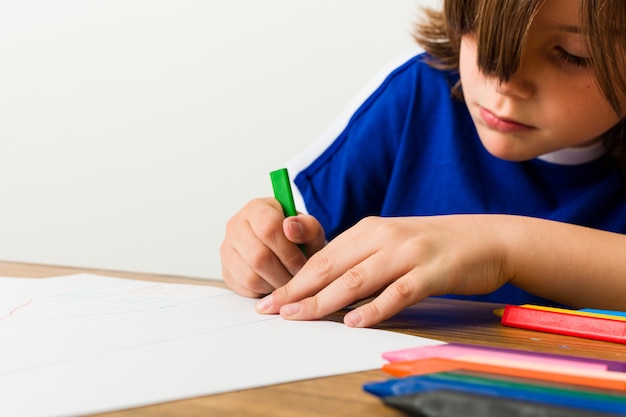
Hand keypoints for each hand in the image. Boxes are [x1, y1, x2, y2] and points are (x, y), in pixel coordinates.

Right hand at [220, 197, 325, 297]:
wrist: (283, 249)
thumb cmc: (296, 238)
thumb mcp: (310, 230)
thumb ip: (307, 227)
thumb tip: (290, 228)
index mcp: (257, 208)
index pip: (268, 228)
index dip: (288, 251)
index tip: (302, 264)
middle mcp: (236, 226)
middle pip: (259, 256)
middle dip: (283, 272)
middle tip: (297, 278)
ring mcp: (228, 249)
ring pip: (251, 276)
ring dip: (275, 284)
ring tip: (288, 281)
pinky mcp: (226, 271)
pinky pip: (246, 287)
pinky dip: (264, 290)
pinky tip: (275, 283)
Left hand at [255, 215, 511, 326]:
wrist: (486, 237)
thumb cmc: (434, 244)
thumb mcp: (391, 242)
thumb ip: (360, 258)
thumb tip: (324, 285)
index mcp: (369, 229)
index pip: (323, 257)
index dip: (295, 279)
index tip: (273, 299)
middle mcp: (384, 237)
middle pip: (332, 267)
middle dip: (299, 291)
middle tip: (273, 310)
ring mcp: (407, 253)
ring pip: (358, 279)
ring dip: (325, 300)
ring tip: (301, 317)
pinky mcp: (431, 271)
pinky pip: (398, 292)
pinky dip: (374, 308)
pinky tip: (355, 321)